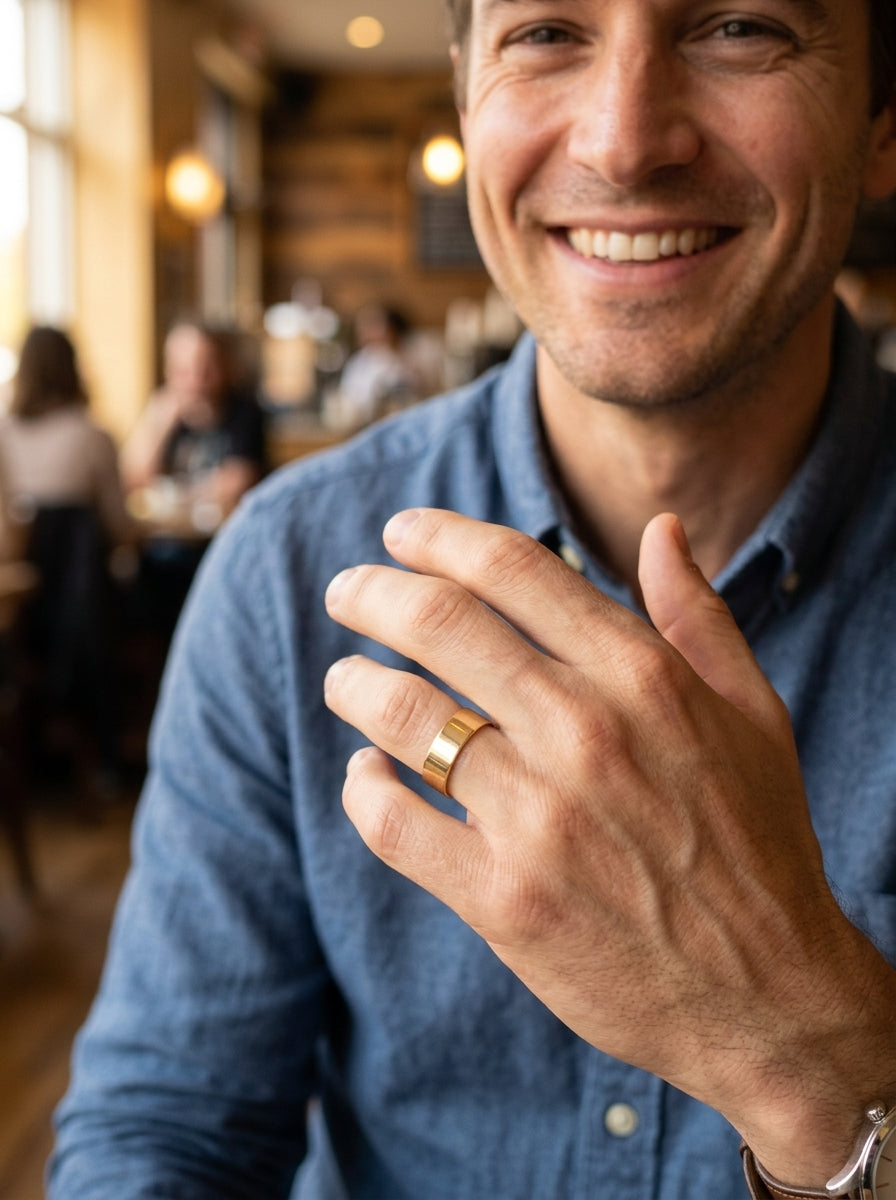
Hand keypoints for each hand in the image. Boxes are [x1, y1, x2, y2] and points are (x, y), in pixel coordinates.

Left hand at [324, 508, 895, 1182]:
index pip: (513, 568)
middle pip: (440, 624)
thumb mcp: (755, 714)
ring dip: (355, 685)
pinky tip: (365, 773)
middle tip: (347, 592)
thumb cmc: (759, 844)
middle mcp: (586, 731)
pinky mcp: (502, 900)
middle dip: (373, 594)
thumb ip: (699, 615)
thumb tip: (660, 529)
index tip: (401, 533)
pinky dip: (361, 788)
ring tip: (345, 680)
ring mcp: (539, 818)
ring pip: (403, 716)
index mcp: (644, 676)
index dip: (440, 537)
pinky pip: (393, 822)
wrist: (769, 998)